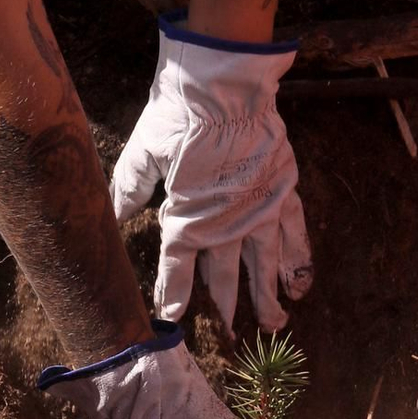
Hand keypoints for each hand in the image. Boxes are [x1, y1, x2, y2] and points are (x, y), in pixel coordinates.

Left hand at [112, 13, 311, 333]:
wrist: (224, 83)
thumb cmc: (180, 114)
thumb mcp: (144, 150)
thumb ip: (130, 186)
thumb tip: (116, 214)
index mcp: (187, 216)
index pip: (177, 267)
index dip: (173, 294)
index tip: (170, 317)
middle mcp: (225, 222)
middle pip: (225, 274)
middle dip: (225, 306)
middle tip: (232, 335)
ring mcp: (258, 209)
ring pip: (264, 264)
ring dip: (267, 295)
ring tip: (273, 322)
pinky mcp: (282, 190)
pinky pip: (294, 233)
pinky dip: (299, 259)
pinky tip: (301, 283)